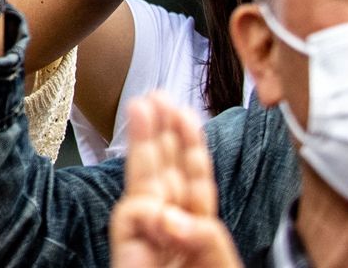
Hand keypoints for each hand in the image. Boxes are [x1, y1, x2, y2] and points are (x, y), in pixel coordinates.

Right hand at [110, 95, 241, 267]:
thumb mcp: (222, 265)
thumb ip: (208, 238)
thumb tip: (169, 215)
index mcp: (196, 230)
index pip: (194, 181)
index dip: (191, 145)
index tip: (187, 114)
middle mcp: (169, 229)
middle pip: (165, 172)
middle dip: (161, 130)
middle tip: (156, 96)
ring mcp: (144, 238)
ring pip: (142, 181)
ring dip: (142, 141)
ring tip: (140, 106)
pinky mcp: (125, 251)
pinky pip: (132, 217)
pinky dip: (144, 208)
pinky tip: (156, 204)